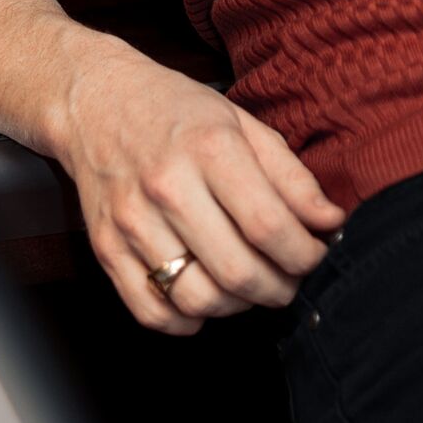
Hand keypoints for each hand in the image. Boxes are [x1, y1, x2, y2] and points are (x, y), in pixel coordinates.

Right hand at [51, 51, 346, 334]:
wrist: (94, 101)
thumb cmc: (175, 110)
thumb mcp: (242, 122)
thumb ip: (290, 175)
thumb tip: (329, 221)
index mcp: (208, 148)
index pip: (269, 225)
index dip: (305, 253)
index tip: (316, 254)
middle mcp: (167, 187)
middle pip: (237, 271)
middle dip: (279, 288)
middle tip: (291, 279)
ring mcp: (131, 222)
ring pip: (197, 299)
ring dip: (238, 306)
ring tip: (251, 286)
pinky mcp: (106, 248)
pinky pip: (151, 311)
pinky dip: (186, 321)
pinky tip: (206, 298)